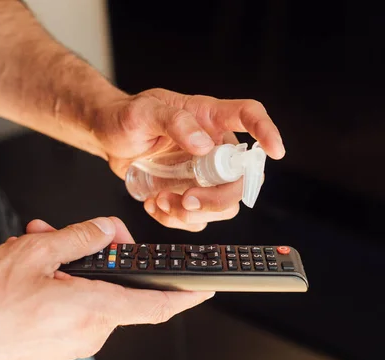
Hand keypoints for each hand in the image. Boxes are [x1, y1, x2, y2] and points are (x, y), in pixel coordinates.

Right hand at [0, 217, 212, 359]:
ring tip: (44, 243)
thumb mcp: (36, 253)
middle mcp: (90, 331)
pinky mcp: (60, 344)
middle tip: (79, 234)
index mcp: (93, 310)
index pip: (156, 305)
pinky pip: (76, 306)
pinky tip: (38, 268)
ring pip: (93, 292)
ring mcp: (75, 341)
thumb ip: (81, 237)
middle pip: (118, 286)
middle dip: (103, 254)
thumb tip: (107, 230)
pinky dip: (65, 282)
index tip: (203, 290)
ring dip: (75, 265)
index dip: (185, 297)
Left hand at [91, 89, 284, 230]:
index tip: (275, 152)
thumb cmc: (127, 117)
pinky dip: (178, 220)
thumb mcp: (143, 113)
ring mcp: (204, 174)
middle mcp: (214, 147)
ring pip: (224, 205)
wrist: (108, 138)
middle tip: (186, 199)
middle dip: (218, 198)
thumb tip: (203, 144)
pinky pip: (199, 218)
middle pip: (241, 178)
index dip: (268, 132)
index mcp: (209, 118)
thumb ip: (173, 122)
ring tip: (162, 201)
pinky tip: (156, 204)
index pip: (250, 115)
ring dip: (195, 213)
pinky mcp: (191, 193)